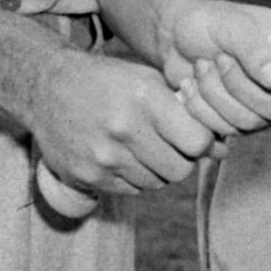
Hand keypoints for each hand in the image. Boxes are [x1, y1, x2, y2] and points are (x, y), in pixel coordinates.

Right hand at [27, 47, 218, 198]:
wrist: (47, 87)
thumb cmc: (108, 81)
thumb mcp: (147, 80)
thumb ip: (186, 110)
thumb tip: (223, 149)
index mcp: (144, 98)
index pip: (198, 142)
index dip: (202, 142)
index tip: (194, 135)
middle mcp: (124, 129)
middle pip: (180, 169)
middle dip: (182, 159)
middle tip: (169, 143)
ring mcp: (104, 157)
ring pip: (156, 183)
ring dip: (157, 169)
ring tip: (142, 146)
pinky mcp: (88, 176)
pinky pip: (130, 191)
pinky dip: (133, 178)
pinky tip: (122, 155)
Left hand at [160, 0, 270, 137]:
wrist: (177, 37)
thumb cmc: (210, 22)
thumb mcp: (231, 25)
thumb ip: (255, 50)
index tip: (254, 66)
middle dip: (237, 85)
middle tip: (218, 57)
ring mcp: (263, 107)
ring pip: (247, 123)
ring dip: (214, 93)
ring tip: (201, 65)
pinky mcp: (238, 122)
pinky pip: (224, 130)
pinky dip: (201, 107)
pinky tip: (191, 83)